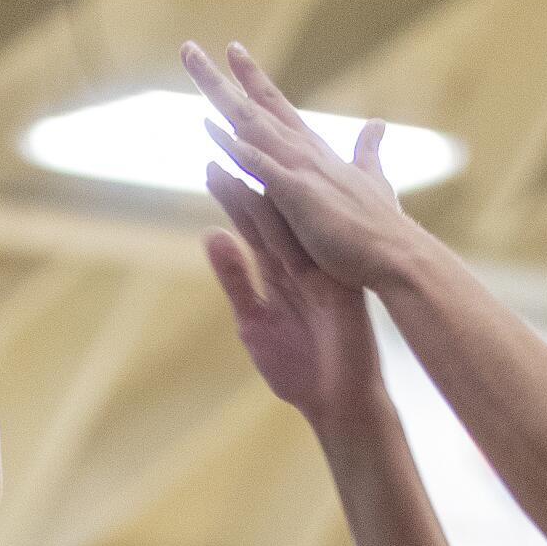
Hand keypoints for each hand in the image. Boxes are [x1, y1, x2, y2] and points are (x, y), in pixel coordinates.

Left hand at [182, 39, 415, 293]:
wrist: (396, 254)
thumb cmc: (383, 225)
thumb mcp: (374, 180)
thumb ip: (369, 151)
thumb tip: (377, 124)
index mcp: (314, 151)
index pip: (276, 107)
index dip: (253, 80)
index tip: (232, 52)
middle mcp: (303, 151)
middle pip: (253, 107)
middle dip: (220, 79)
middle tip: (188, 50)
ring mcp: (300, 170)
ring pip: (251, 125)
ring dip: (220, 97)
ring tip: (192, 70)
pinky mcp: (298, 195)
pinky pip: (260, 166)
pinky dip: (236, 145)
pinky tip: (211, 128)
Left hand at [203, 168, 384, 437]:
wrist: (337, 403)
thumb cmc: (300, 370)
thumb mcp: (255, 321)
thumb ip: (236, 280)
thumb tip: (212, 235)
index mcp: (283, 273)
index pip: (254, 228)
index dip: (233, 198)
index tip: (210, 166)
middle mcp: (302, 264)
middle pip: (270, 215)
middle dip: (247, 181)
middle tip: (225, 142)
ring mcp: (321, 273)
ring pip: (289, 225)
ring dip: (266, 192)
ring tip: (243, 157)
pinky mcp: (336, 286)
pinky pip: (313, 249)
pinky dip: (295, 224)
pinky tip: (278, 197)